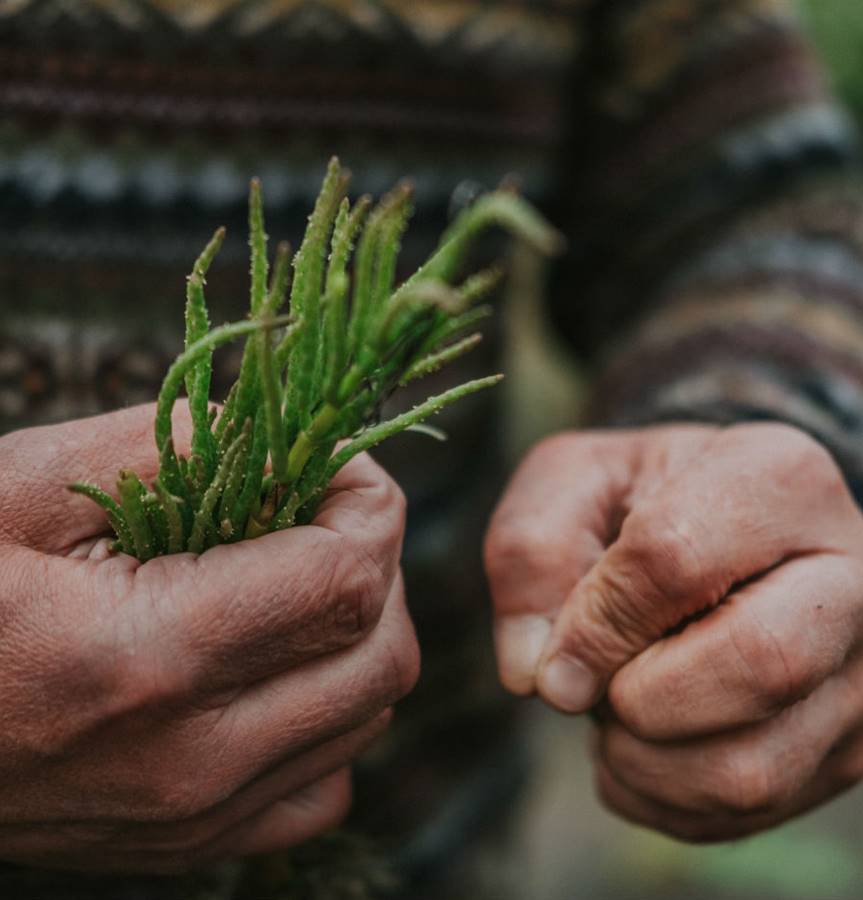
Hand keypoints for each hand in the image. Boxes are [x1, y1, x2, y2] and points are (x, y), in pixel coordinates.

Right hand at [0, 403, 417, 871]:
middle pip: (382, 654)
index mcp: (144, 656)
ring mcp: (196, 817)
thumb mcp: (25, 487)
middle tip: (322, 515)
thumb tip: (288, 442)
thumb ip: (172, 445)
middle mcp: (189, 760)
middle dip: (378, 563)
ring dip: (361, 630)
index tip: (338, 468)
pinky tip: (280, 666)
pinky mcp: (192, 843)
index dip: (367, 504)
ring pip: (369, 714)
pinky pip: (326, 781)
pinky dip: (333, 714)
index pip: (345, 580)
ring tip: (299, 578)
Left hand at [485, 424, 862, 840]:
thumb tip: (535, 673)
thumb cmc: (634, 503)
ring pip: (752, 767)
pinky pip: (748, 811)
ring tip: (613, 710)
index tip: (554, 653)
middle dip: (639, 697)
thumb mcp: (568, 484)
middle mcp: (852, 574)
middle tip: (592, 685)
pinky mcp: (845, 744)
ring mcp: (861, 668)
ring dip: (641, 759)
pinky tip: (640, 743)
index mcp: (781, 478)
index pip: (678, 560)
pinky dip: (660, 795)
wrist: (711, 534)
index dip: (597, 622)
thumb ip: (529, 553)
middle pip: (760, 665)